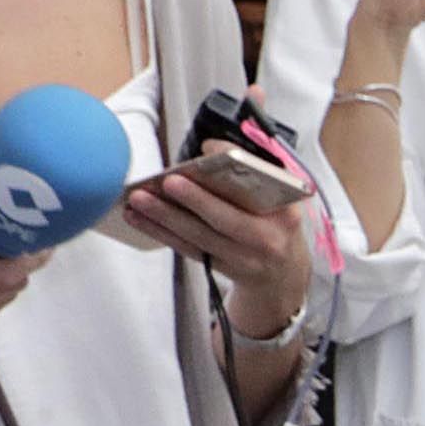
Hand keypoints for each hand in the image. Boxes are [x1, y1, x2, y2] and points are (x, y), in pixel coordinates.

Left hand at [119, 170, 316, 339]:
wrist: (283, 274)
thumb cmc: (275, 224)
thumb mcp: (281, 199)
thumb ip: (254, 173)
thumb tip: (208, 151)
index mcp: (286, 212)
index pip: (262, 185)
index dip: (234, 167)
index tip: (209, 152)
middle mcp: (268, 239)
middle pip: (226, 219)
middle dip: (194, 199)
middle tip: (167, 182)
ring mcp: (243, 259)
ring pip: (199, 236)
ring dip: (164, 217)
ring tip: (139, 198)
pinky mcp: (220, 269)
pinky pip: (186, 248)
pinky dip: (161, 232)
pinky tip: (139, 217)